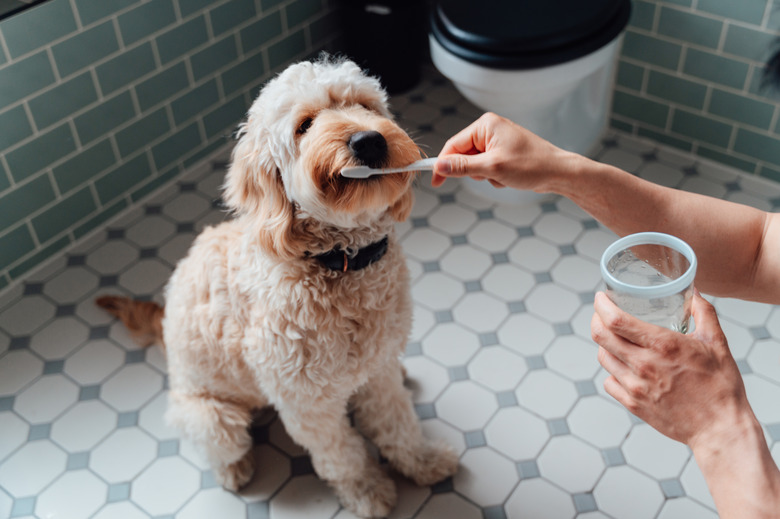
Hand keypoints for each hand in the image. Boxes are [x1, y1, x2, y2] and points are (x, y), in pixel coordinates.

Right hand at [431, 112, 577, 190]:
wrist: (559, 172)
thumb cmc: (532, 165)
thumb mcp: (492, 168)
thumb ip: (462, 167)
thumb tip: (439, 166)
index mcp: (485, 125)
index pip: (453, 144)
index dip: (443, 164)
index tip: (436, 181)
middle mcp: (490, 129)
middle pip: (463, 155)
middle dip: (474, 171)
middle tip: (491, 175)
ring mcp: (497, 140)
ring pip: (475, 164)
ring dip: (486, 175)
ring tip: (504, 175)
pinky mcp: (504, 152)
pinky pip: (487, 167)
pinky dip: (495, 176)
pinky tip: (510, 177)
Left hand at [591, 290, 752, 449]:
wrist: (720, 429)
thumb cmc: (721, 387)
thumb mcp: (717, 343)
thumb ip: (704, 313)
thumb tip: (694, 293)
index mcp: (663, 345)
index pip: (616, 320)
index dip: (601, 305)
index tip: (601, 297)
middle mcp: (644, 365)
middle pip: (600, 336)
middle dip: (596, 320)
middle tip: (602, 314)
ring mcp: (635, 386)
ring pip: (603, 357)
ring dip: (605, 344)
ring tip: (615, 339)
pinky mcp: (633, 404)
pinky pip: (609, 382)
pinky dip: (613, 371)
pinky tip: (624, 367)